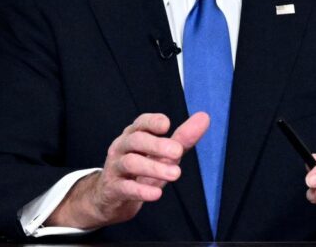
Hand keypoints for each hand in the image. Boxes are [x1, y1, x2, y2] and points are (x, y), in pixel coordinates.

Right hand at [47, 112, 208, 229]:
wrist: (111, 197)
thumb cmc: (141, 169)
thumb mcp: (162, 154)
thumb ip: (183, 138)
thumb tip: (204, 117)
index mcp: (134, 135)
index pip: (141, 123)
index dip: (153, 121)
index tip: (167, 124)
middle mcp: (122, 147)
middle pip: (136, 140)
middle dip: (157, 145)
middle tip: (178, 152)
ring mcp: (115, 168)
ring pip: (130, 163)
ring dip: (153, 167)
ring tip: (175, 174)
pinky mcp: (113, 189)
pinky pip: (125, 188)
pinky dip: (141, 190)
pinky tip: (156, 194)